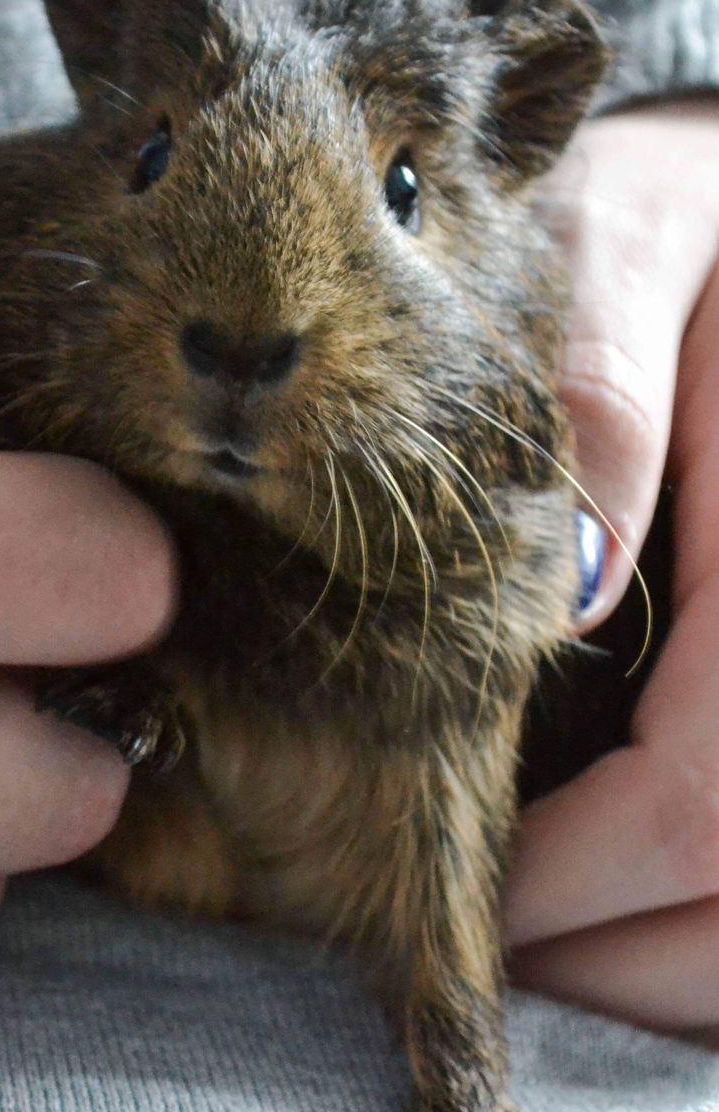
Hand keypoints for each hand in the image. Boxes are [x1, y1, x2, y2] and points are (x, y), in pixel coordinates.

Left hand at [502, 101, 718, 1040]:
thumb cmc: (681, 203)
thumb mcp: (628, 239)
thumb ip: (607, 386)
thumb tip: (573, 584)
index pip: (703, 798)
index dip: (578, 883)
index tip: (470, 899)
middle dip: (628, 960)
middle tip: (509, 950)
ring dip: (682, 957)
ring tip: (571, 936)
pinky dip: (718, 899)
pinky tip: (636, 869)